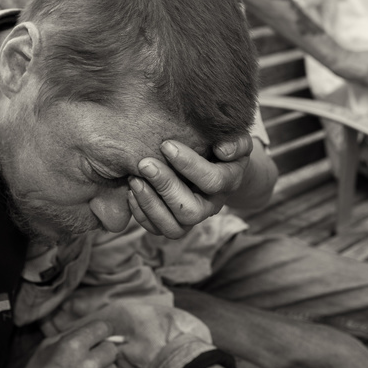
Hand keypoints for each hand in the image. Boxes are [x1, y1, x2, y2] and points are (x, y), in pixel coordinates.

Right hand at [6, 320, 119, 367]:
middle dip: (102, 350)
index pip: (103, 328)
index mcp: (73, 346)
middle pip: (112, 349)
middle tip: (89, 358)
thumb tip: (97, 330)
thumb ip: (73, 334)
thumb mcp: (46, 346)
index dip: (101, 330)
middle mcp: (87, 366)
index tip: (99, 334)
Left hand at [127, 134, 252, 238]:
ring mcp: (192, 218)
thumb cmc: (220, 144)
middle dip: (166, 187)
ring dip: (150, 204)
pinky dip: (141, 214)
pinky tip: (131, 191)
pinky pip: (157, 229)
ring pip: (174, 228)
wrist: (214, 163)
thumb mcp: (236, 138)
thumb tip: (223, 150)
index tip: (166, 145)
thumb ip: (236, 141)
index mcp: (228, 182)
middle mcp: (211, 206)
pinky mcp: (173, 223)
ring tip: (133, 179)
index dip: (189, 164)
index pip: (213, 181)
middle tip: (144, 164)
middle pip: (191, 211)